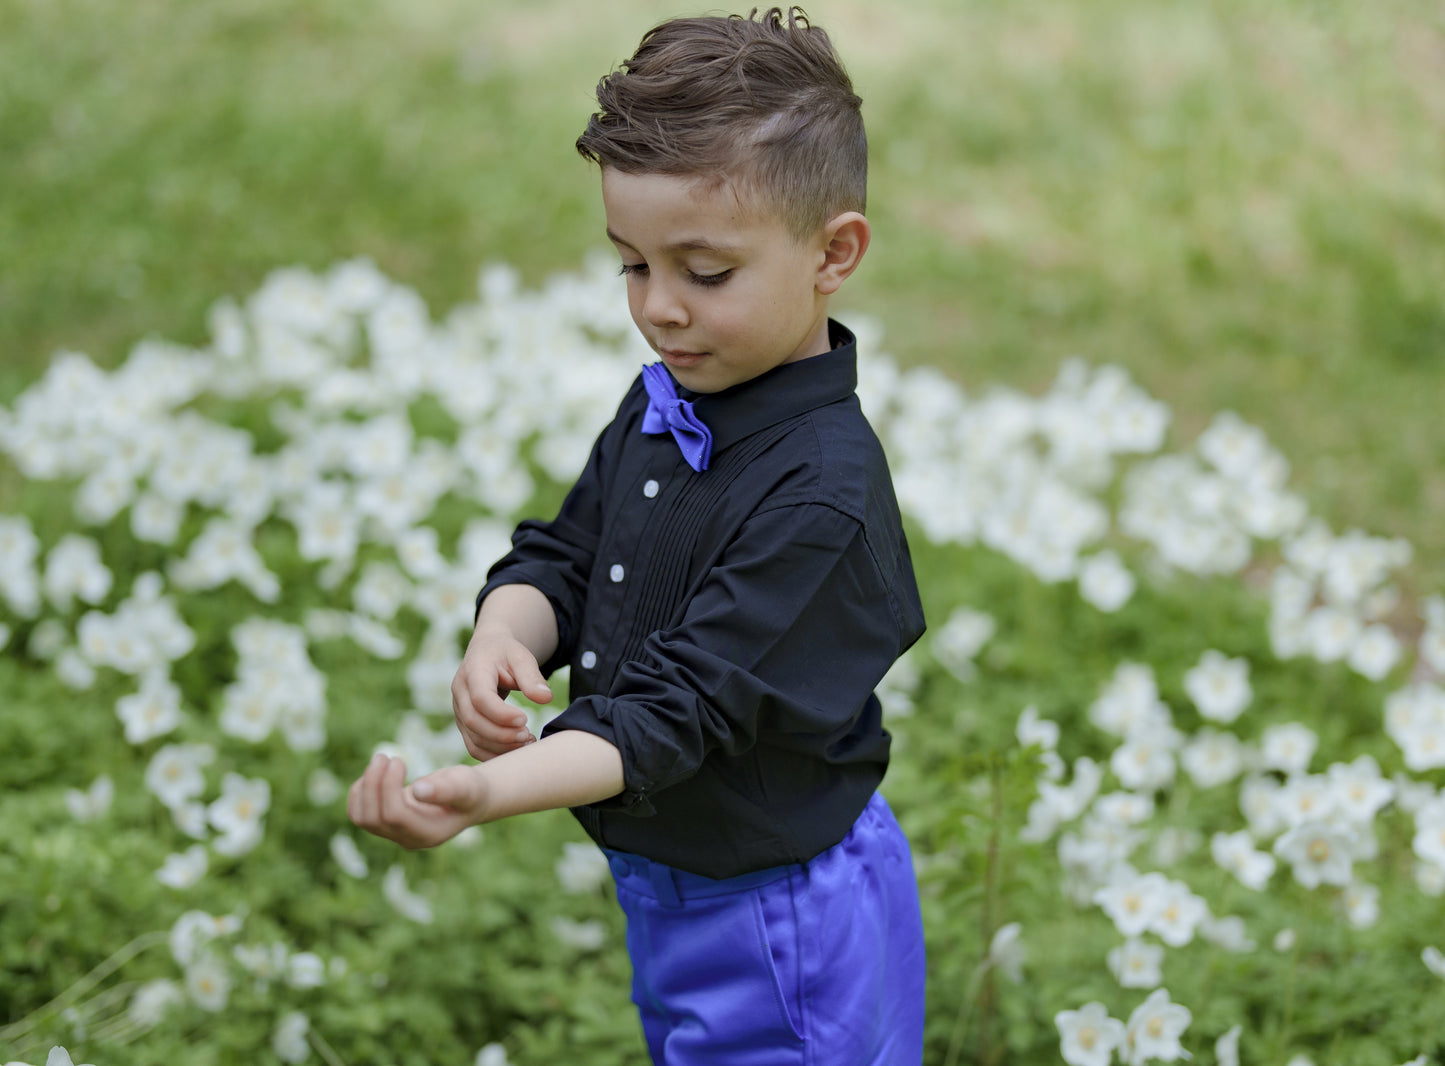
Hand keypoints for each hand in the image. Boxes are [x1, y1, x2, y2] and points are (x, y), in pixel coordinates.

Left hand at [347, 754, 489, 849]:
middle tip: (383, 756)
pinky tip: (375, 773)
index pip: (395, 816)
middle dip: (373, 784)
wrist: (469, 798)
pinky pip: (359, 814)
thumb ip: (446, 790)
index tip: (398, 759)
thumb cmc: (471, 789)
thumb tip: (417, 790)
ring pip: (362, 818)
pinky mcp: (386, 824)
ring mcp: (395, 834)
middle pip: (373, 818)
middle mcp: (409, 838)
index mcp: (429, 833)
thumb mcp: (466, 785)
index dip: (388, 787)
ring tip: (380, 760)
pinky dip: (360, 791)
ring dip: (364, 787)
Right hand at [451, 625, 553, 760]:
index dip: (501, 714)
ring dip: (500, 747)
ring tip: (527, 743)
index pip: (480, 698)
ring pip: (473, 738)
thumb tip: (546, 699)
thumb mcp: (522, 657)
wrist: (487, 652)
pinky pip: (474, 746)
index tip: (525, 719)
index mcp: (473, 671)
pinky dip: (494, 754)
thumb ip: (532, 677)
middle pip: (474, 721)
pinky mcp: (464, 724)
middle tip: (528, 736)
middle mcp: (460, 692)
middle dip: (502, 734)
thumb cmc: (506, 654)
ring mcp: (459, 711)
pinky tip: (516, 750)